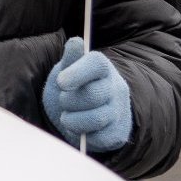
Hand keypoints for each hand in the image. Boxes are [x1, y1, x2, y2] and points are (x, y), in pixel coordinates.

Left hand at [41, 37, 132, 151]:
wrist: (84, 114)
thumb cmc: (73, 87)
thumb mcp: (67, 70)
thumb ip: (70, 58)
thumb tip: (76, 42)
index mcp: (102, 67)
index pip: (96, 64)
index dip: (78, 72)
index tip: (61, 82)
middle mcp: (115, 87)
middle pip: (93, 95)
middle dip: (69, 100)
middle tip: (63, 101)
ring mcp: (119, 111)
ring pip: (96, 118)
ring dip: (73, 120)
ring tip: (67, 117)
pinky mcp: (118, 133)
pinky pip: (100, 138)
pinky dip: (84, 136)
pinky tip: (79, 129)